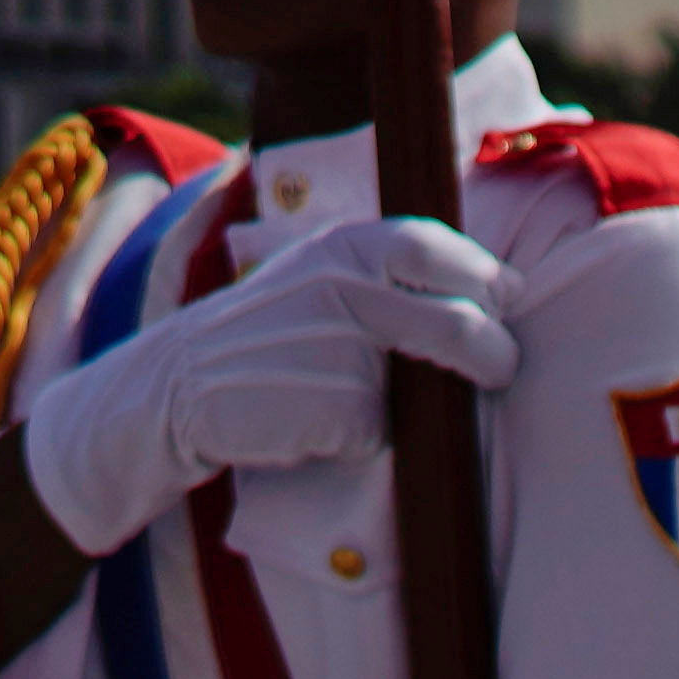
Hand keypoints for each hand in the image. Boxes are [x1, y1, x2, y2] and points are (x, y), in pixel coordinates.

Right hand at [13, 213, 509, 556]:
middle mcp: (346, 284)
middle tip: (500, 367)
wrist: (176, 386)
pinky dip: (366, 435)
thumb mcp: (318, 275)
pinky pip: (382, 429)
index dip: (485, 280)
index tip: (502, 302)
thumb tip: (501, 287)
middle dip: (493, 351)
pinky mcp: (333, 405)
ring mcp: (339, 345)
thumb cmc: (267, 333)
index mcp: (346, 243)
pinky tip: (321, 424)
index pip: (441, 251)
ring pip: (427, 383)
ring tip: (370, 396)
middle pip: (462, 321)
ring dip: (420, 401)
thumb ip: (387, 272)